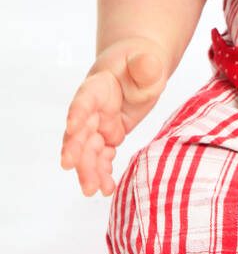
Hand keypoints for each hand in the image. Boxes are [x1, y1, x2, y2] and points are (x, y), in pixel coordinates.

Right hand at [60, 37, 168, 196]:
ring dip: (87, 169)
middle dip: (74, 148)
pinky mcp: (107, 136)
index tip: (72, 125)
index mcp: (98, 86)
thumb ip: (146, 66)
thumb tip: (149, 63)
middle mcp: (92, 108)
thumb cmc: (142, 65)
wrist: (139, 70)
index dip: (77, 111)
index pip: (84, 99)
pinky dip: (102, 172)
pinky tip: (106, 189)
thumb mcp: (148, 63)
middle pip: (79, 130)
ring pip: (87, 149)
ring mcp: (98, 124)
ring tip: (91, 190)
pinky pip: (101, 156)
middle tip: (70, 166)